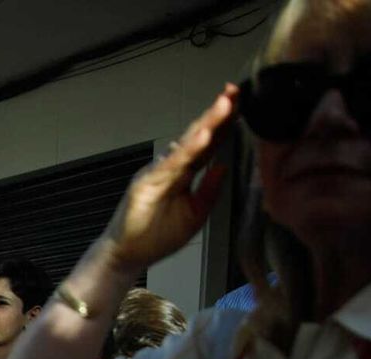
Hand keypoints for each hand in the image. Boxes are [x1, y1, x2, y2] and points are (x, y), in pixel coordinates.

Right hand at [98, 86, 236, 276]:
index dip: (226, 125)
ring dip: (206, 123)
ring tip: (225, 104)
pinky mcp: (146, 183)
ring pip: (187, 144)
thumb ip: (209, 191)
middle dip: (218, 113)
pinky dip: (187, 150)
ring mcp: (158, 172)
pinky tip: (202, 137)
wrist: (128, 256)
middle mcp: (172, 167)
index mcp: (186, 173)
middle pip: (199, 136)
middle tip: (236, 90)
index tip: (242, 104)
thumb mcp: (195, 215)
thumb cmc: (157, 236)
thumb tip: (224, 166)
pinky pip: (170, 164)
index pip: (209, 144)